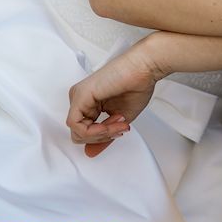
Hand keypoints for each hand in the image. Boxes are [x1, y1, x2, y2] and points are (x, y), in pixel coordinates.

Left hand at [66, 39, 162, 157]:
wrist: (144, 68)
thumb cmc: (137, 85)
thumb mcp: (119, 121)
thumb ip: (104, 137)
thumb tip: (89, 153)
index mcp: (89, 103)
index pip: (84, 132)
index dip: (103, 137)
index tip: (121, 128)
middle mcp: (81, 99)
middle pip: (79, 134)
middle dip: (102, 136)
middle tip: (121, 127)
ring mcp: (78, 96)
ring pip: (77, 132)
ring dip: (102, 133)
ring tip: (120, 121)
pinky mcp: (80, 95)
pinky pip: (77, 125)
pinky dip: (95, 130)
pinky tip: (112, 121)